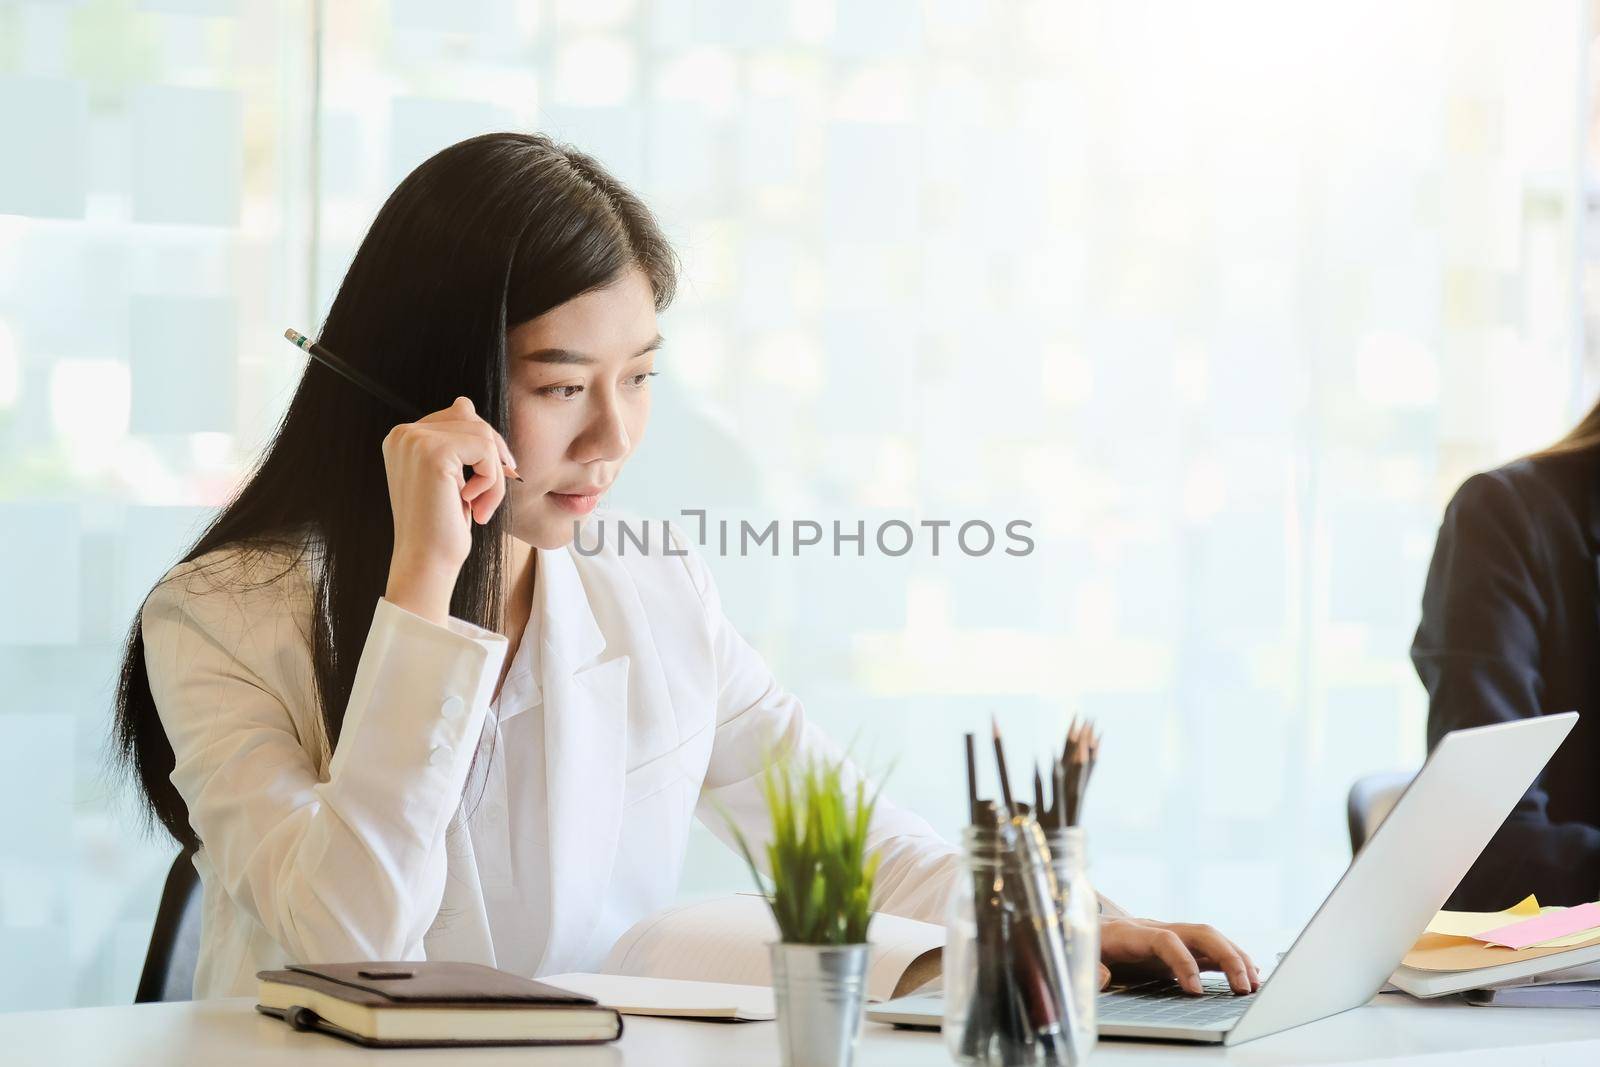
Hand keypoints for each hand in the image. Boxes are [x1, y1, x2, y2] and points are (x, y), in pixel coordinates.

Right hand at [381, 396, 517, 622]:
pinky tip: (473, 505)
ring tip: (481, 506)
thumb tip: (464, 401)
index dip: (484, 449)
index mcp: (403, 437)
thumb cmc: (441, 526)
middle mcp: (403, 434)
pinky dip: (492, 482)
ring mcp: (415, 441)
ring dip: (494, 477)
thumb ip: (457, 438)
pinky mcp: (433, 453)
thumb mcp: (451, 476)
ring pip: (483, 436)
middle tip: (487, 500)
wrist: (427, 562)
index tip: (485, 485)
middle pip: (474, 420)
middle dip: (493, 459)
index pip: (460, 416)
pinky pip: (486, 451)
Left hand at [1098, 917, 1260, 995]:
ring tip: (1254, 984)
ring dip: (1235, 958)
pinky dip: (1230, 960)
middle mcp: (1155, 928)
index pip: (1165, 939)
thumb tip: (1102, 980)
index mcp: (1131, 932)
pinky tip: (1248, 975)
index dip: (1183, 963)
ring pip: (1209, 938)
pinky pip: (1208, 949)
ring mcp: (1169, 934)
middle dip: (1226, 956)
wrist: (1084, 927)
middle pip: (1198, 932)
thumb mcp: (1079, 956)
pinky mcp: (1176, 945)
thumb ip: (1089, 968)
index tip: (1195, 991)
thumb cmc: (1085, 945)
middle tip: (1244, 987)